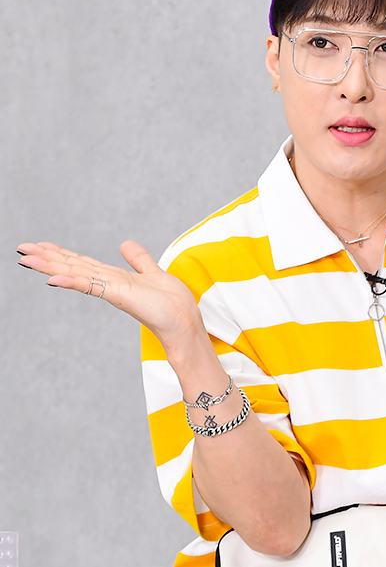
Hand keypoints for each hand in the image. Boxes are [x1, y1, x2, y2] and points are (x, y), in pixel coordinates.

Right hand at [16, 240, 203, 348]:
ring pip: (75, 274)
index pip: (82, 263)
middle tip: (21, 249)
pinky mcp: (117, 295)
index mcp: (113, 277)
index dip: (61, 253)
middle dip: (47, 258)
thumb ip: (138, 259)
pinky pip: (90, 286)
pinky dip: (71, 281)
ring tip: (26, 258)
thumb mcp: (152, 272)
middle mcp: (108, 283)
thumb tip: (125, 243)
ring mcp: (110, 290)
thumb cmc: (171, 303)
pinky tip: (52, 278)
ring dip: (50, 266)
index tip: (40, 245)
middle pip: (72, 266)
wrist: (183, 323)